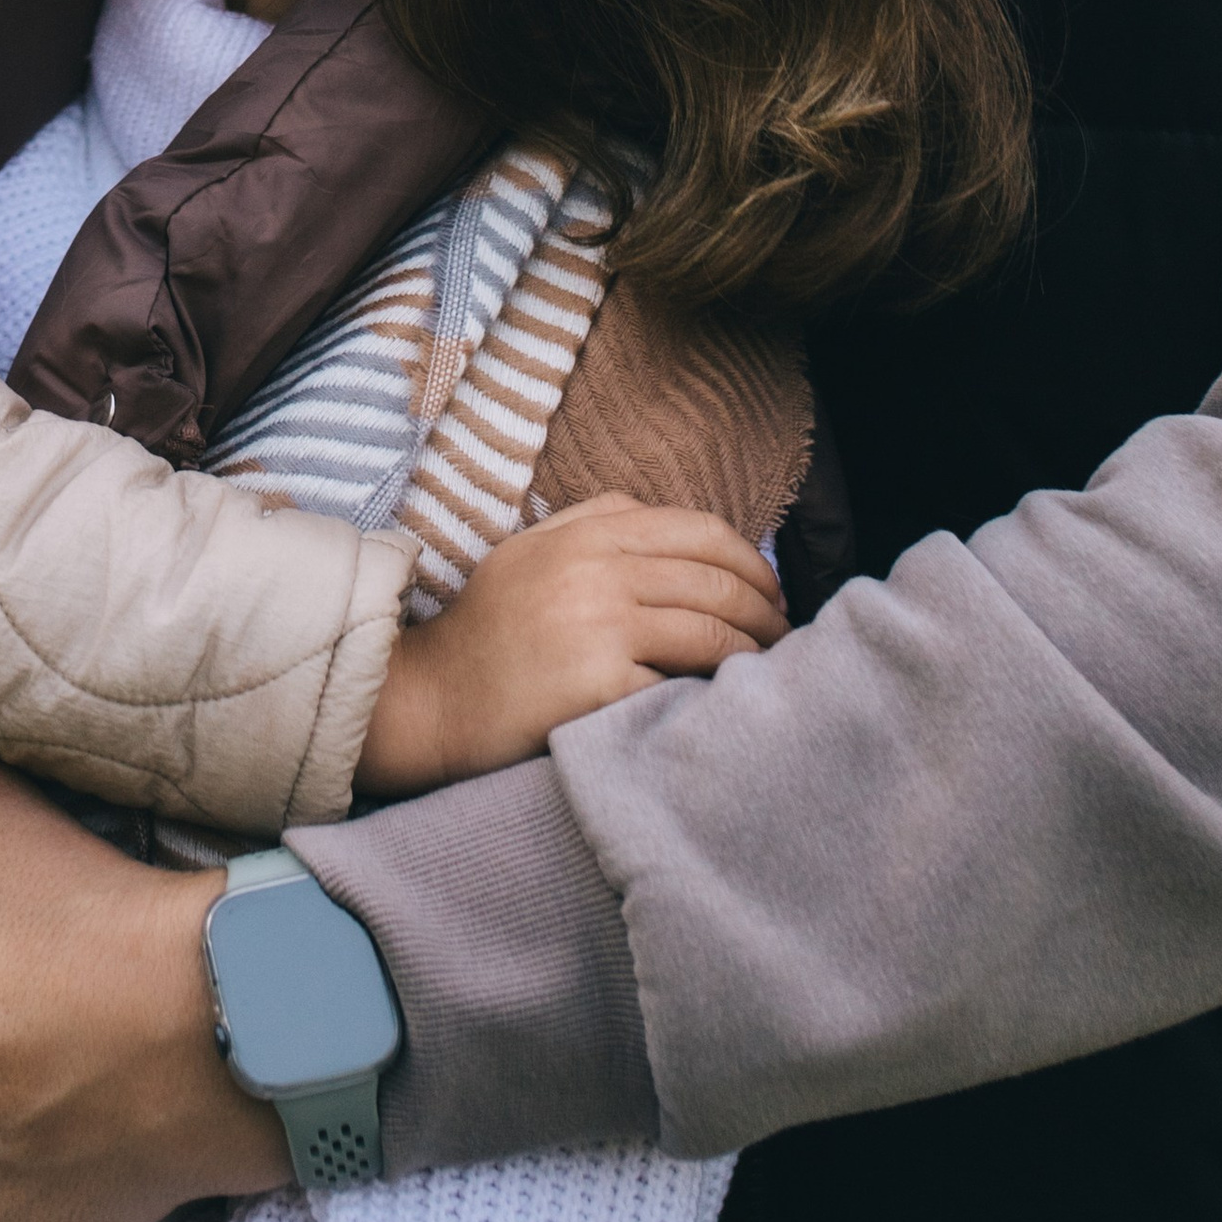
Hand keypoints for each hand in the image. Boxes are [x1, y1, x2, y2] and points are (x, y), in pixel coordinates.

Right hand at [353, 493, 785, 798]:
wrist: (436, 697)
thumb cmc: (490, 627)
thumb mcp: (532, 548)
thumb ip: (594, 519)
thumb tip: (668, 519)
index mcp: (587, 533)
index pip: (701, 531)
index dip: (753, 562)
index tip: (771, 593)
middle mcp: (596, 570)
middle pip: (717, 582)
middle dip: (768, 612)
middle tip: (785, 638)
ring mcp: (598, 627)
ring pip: (712, 632)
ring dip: (756, 655)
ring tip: (769, 672)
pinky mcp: (598, 685)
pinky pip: (680, 683)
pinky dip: (716, 693)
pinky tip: (727, 702)